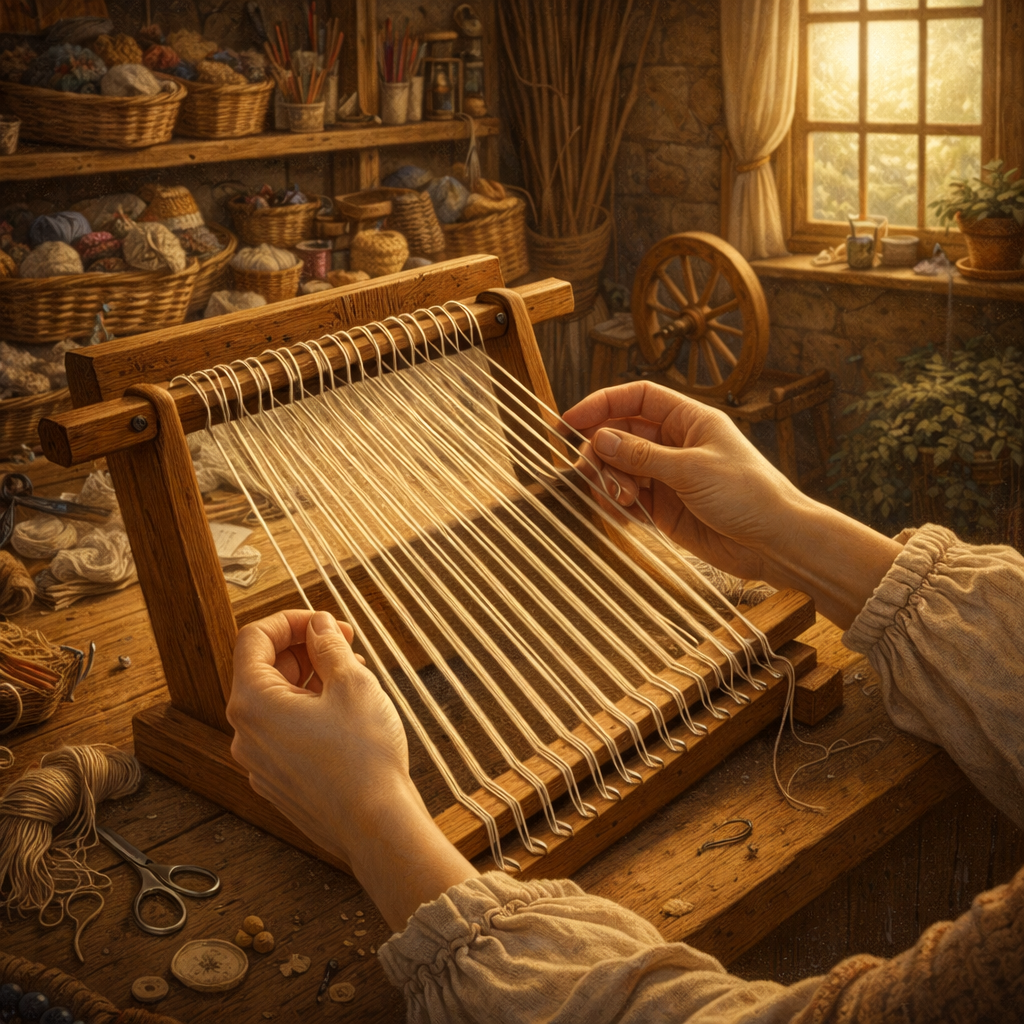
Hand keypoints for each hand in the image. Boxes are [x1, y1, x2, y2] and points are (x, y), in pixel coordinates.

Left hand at [228, 610, 476, 930]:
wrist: (375, 825)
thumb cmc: (364, 756)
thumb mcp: (352, 683)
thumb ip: (329, 647)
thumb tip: (319, 626)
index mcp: (253, 702)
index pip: (254, 638)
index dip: (291, 619)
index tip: (325, 621)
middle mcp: (245, 733)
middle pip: (264, 669)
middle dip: (304, 649)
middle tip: (347, 643)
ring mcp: (260, 761)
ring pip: (277, 702)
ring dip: (310, 679)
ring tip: (354, 675)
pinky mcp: (279, 782)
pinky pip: (285, 733)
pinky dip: (310, 711)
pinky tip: (346, 713)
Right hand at [563, 380, 802, 581]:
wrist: (774, 542)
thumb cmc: (749, 496)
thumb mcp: (691, 470)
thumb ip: (642, 456)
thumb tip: (600, 438)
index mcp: (689, 420)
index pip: (637, 398)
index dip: (602, 404)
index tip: (570, 422)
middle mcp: (676, 444)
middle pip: (621, 434)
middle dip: (602, 452)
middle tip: (592, 472)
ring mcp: (668, 476)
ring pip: (620, 468)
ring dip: (611, 482)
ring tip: (623, 500)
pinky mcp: (665, 507)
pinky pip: (629, 498)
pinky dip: (618, 505)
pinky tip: (625, 515)